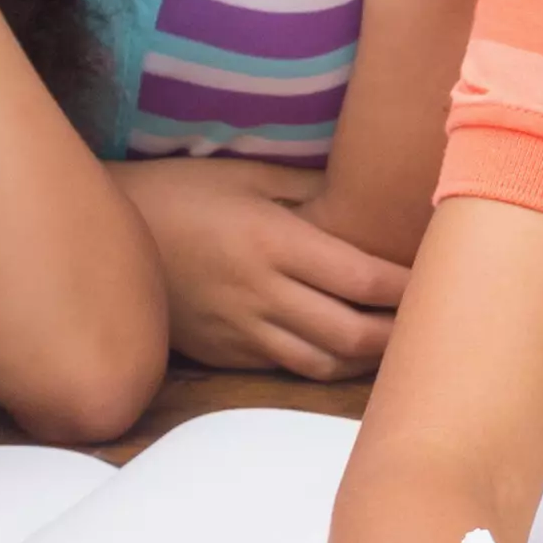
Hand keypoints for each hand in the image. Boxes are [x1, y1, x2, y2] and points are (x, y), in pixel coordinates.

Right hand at [124, 158, 411, 379]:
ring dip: (366, 360)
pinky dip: (324, 364)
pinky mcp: (224, 353)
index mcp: (272, 242)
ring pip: (324, 363)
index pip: (362, 278)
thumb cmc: (179, 193)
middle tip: (430, 322)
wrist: (104, 239)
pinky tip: (346, 351)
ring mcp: (241, 330)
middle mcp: (260, 293)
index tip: (438, 281)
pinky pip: (287, 368)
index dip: (407, 287)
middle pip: (352, 334)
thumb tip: (365, 201)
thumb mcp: (244, 175)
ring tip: (398, 345)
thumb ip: (308, 189)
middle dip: (399, 335)